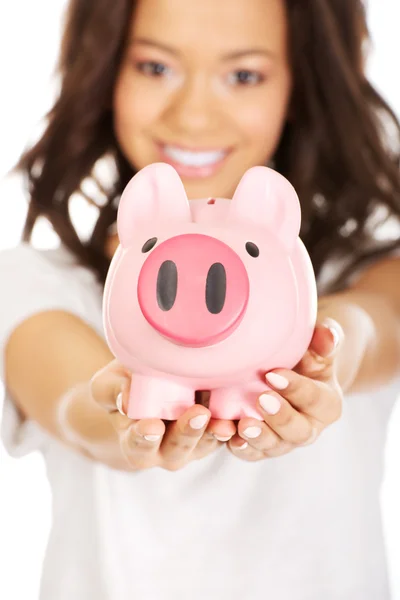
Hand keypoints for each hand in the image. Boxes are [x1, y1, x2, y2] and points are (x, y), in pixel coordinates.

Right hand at [90, 360, 235, 470]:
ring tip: (223, 419)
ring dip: (215, 432)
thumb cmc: (123, 382)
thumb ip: (113, 391)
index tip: (151, 426)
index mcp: (135, 442)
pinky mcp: (216, 430)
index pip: (137, 446)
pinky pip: (228, 431)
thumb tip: (126, 399)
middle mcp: (165, 449)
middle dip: (188, 433)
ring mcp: (194, 443)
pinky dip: (235, 423)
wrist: (148, 377)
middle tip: (197, 414)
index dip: (143, 438)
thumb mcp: (109, 382)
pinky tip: (243, 413)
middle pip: (178, 449)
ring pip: (206, 443)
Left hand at [227, 318, 343, 460]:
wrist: (286, 371)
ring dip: (258, 437)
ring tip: (243, 425)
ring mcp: (283, 441)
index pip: (315, 398)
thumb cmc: (304, 355)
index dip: (296, 388)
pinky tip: (225, 434)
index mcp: (327, 404)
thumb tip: (327, 336)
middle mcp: (308, 428)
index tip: (273, 374)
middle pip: (299, 431)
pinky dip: (238, 446)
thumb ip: (325, 340)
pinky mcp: (259, 447)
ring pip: (273, 446)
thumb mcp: (316, 346)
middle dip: (280, 417)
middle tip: (261, 399)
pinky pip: (250, 452)